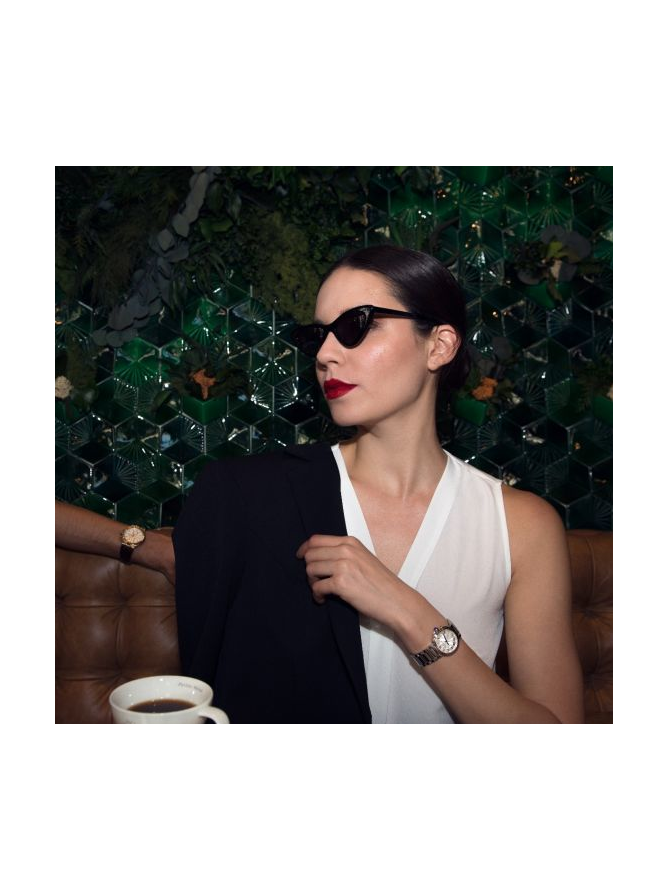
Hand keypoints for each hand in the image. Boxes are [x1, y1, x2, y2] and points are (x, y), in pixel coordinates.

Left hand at [295, 534, 420, 632]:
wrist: (396, 600)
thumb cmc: (381, 583)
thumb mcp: (363, 558)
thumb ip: (344, 553)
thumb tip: (319, 557)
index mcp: (350, 542)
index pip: (316, 539)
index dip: (304, 549)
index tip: (301, 558)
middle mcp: (346, 550)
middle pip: (310, 554)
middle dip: (309, 569)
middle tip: (316, 581)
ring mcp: (343, 565)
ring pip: (310, 569)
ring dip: (312, 583)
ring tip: (321, 591)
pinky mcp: (341, 583)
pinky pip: (316, 587)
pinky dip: (317, 595)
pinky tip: (323, 599)